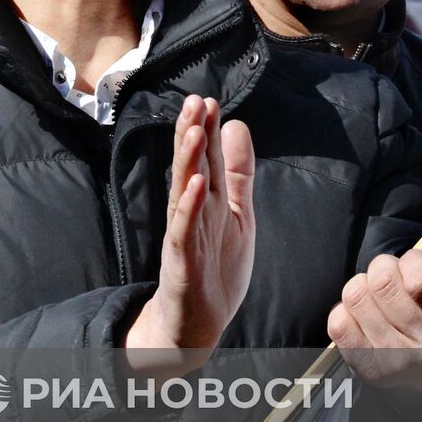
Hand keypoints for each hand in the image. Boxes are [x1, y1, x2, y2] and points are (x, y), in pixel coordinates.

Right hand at [124, 95, 254, 375]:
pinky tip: (195, 184)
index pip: (208, 158)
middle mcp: (193, 212)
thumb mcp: (236, 212)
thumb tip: (236, 125)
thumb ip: (238, 172)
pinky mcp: (183, 260)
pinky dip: (189, 207)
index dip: (208, 130)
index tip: (209, 99)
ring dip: (188, 160)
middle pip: (192, 167)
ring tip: (194, 130)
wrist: (197, 322)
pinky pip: (184, 229)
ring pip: (184, 191)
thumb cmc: (215, 266)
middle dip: (192, 134)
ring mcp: (186, 235)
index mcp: (208, 200)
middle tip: (194, 101)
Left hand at [327, 233, 421, 396]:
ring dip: (364, 285)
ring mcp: (395, 361)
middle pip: (381, 282)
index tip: (417, 265)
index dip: (413, 261)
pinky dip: (348, 310)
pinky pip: (338, 322)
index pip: (418, 280)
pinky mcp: (368, 368)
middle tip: (395, 276)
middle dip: (384, 266)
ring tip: (380, 295)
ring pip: (355, 295)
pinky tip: (367, 315)